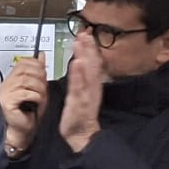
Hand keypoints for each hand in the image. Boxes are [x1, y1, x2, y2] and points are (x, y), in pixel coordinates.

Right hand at [0, 56, 46, 154]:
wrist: (21, 131)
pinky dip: (36, 97)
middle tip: (43, 89)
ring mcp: (6, 92)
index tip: (43, 74)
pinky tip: (35, 103)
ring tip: (40, 98)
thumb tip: (41, 55)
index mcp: (12, 78)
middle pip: (26, 69)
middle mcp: (7, 83)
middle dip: (40, 77)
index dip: (37, 65)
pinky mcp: (7, 102)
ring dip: (39, 89)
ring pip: (27, 80)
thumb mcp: (37, 88)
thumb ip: (38, 72)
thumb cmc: (28, 113)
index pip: (24, 62)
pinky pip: (26, 93)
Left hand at [59, 35, 103, 152]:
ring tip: (82, 43)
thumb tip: (78, 63)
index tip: (86, 34)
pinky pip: (79, 87)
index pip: (92, 64)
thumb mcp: (80, 93)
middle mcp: (91, 88)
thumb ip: (80, 78)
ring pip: (87, 73)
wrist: (81, 135)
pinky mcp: (79, 103)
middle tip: (84, 33)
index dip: (90, 48)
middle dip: (89, 48)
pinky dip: (78, 74)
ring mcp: (86, 95)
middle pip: (92, 65)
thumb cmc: (79, 114)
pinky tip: (76, 63)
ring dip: (85, 56)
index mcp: (91, 85)